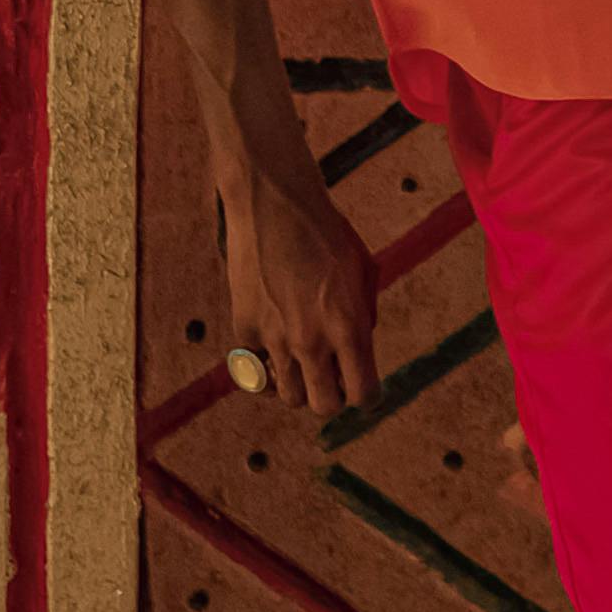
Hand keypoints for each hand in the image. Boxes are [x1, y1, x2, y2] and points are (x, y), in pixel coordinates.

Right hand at [221, 158, 382, 424]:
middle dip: (331, 396)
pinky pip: (255, 369)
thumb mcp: (362, 273)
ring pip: (287, 396)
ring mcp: (275, 338)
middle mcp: (311, 341)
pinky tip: (272, 342)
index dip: (367, 395)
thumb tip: (354, 353)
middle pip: (323, 407)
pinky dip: (264, 364)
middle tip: (329, 376)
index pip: (364, 395)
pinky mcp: (245, 329)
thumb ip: (363, 318)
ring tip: (299, 359)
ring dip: (297, 383)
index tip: (362, 385)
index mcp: (349, 328)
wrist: (274, 204)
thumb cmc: (326, 233)